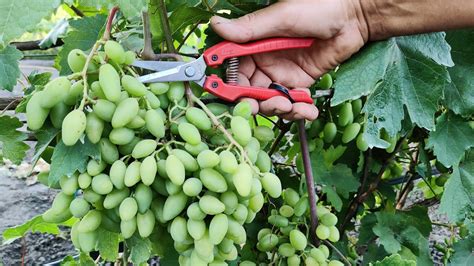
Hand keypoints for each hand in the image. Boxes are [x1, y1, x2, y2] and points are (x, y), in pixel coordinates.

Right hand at [210, 0, 368, 119]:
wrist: (354, 16)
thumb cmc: (318, 7)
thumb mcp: (281, 18)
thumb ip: (250, 29)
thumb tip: (216, 25)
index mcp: (255, 44)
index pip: (233, 69)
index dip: (228, 84)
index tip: (228, 96)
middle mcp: (264, 61)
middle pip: (249, 91)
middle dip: (254, 104)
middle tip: (264, 107)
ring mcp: (282, 74)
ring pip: (269, 101)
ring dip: (277, 109)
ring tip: (290, 106)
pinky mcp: (300, 84)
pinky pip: (293, 103)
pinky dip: (298, 112)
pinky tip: (308, 111)